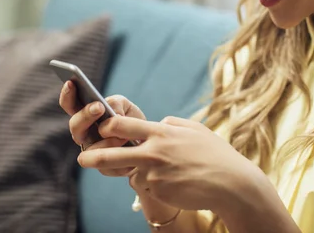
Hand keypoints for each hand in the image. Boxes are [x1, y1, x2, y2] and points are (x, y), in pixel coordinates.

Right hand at [58, 81, 145, 175]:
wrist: (148, 142)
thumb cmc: (131, 120)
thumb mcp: (125, 106)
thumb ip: (116, 104)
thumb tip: (110, 112)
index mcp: (85, 115)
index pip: (70, 104)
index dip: (67, 95)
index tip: (71, 82)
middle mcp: (84, 133)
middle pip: (75, 126)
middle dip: (85, 115)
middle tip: (98, 106)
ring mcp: (92, 151)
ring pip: (89, 147)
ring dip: (106, 139)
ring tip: (122, 133)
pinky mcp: (105, 167)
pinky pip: (106, 162)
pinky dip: (118, 153)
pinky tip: (129, 145)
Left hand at [77, 115, 265, 213]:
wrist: (230, 183)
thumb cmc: (215, 154)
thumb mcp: (195, 129)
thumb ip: (172, 124)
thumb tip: (158, 122)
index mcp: (161, 133)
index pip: (123, 124)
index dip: (108, 125)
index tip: (101, 127)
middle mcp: (154, 152)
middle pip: (113, 154)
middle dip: (94, 157)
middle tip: (82, 159)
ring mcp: (155, 174)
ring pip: (135, 173)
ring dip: (143, 173)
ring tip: (170, 172)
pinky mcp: (159, 192)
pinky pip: (150, 187)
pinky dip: (157, 185)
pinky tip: (178, 182)